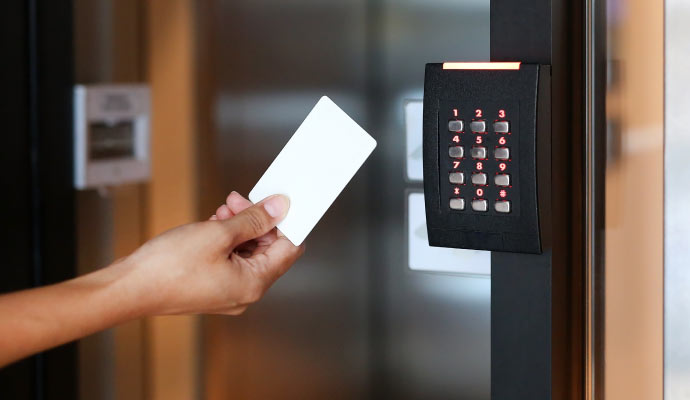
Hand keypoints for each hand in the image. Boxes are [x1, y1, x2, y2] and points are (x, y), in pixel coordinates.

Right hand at [119, 192, 304, 315]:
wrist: (128, 288)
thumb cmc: (167, 268)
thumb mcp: (218, 233)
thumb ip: (253, 220)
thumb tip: (279, 208)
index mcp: (254, 284)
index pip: (289, 250)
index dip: (286, 223)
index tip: (279, 203)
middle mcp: (244, 292)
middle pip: (267, 250)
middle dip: (257, 221)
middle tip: (240, 201)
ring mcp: (227, 291)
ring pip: (247, 252)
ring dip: (239, 227)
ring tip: (223, 210)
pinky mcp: (211, 286)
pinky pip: (229, 259)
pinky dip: (225, 239)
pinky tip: (213, 223)